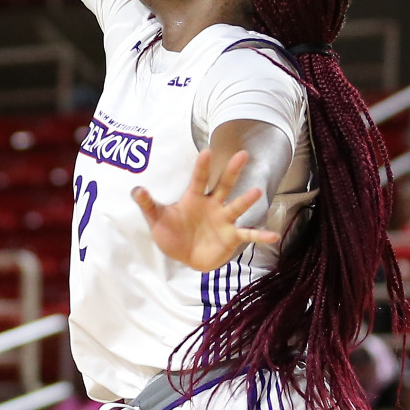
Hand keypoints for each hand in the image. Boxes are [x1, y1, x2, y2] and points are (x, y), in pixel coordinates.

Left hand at [132, 149, 279, 272]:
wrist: (184, 258)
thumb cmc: (172, 234)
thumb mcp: (157, 219)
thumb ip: (148, 204)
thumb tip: (135, 189)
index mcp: (194, 198)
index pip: (198, 179)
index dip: (201, 166)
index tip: (205, 151)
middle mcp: (213, 205)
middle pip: (223, 184)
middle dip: (231, 170)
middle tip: (242, 153)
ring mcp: (224, 220)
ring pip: (236, 206)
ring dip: (246, 200)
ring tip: (256, 192)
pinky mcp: (231, 236)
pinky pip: (247, 234)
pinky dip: (260, 235)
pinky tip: (273, 235)